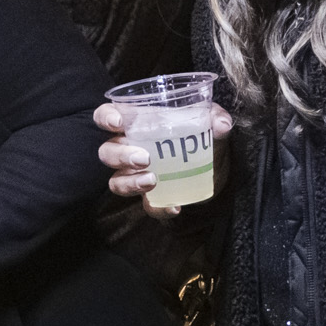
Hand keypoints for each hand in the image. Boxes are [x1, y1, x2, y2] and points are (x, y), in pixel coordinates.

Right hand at [95, 101, 233, 213]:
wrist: (216, 169)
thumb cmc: (201, 136)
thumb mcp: (210, 122)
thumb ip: (215, 118)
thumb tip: (220, 124)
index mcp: (137, 124)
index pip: (106, 116)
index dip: (106, 117)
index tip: (118, 122)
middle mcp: (130, 149)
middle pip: (107, 152)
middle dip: (120, 155)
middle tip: (145, 158)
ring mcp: (138, 176)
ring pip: (116, 182)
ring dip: (130, 182)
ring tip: (153, 180)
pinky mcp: (152, 199)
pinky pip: (147, 207)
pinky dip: (159, 208)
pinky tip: (175, 206)